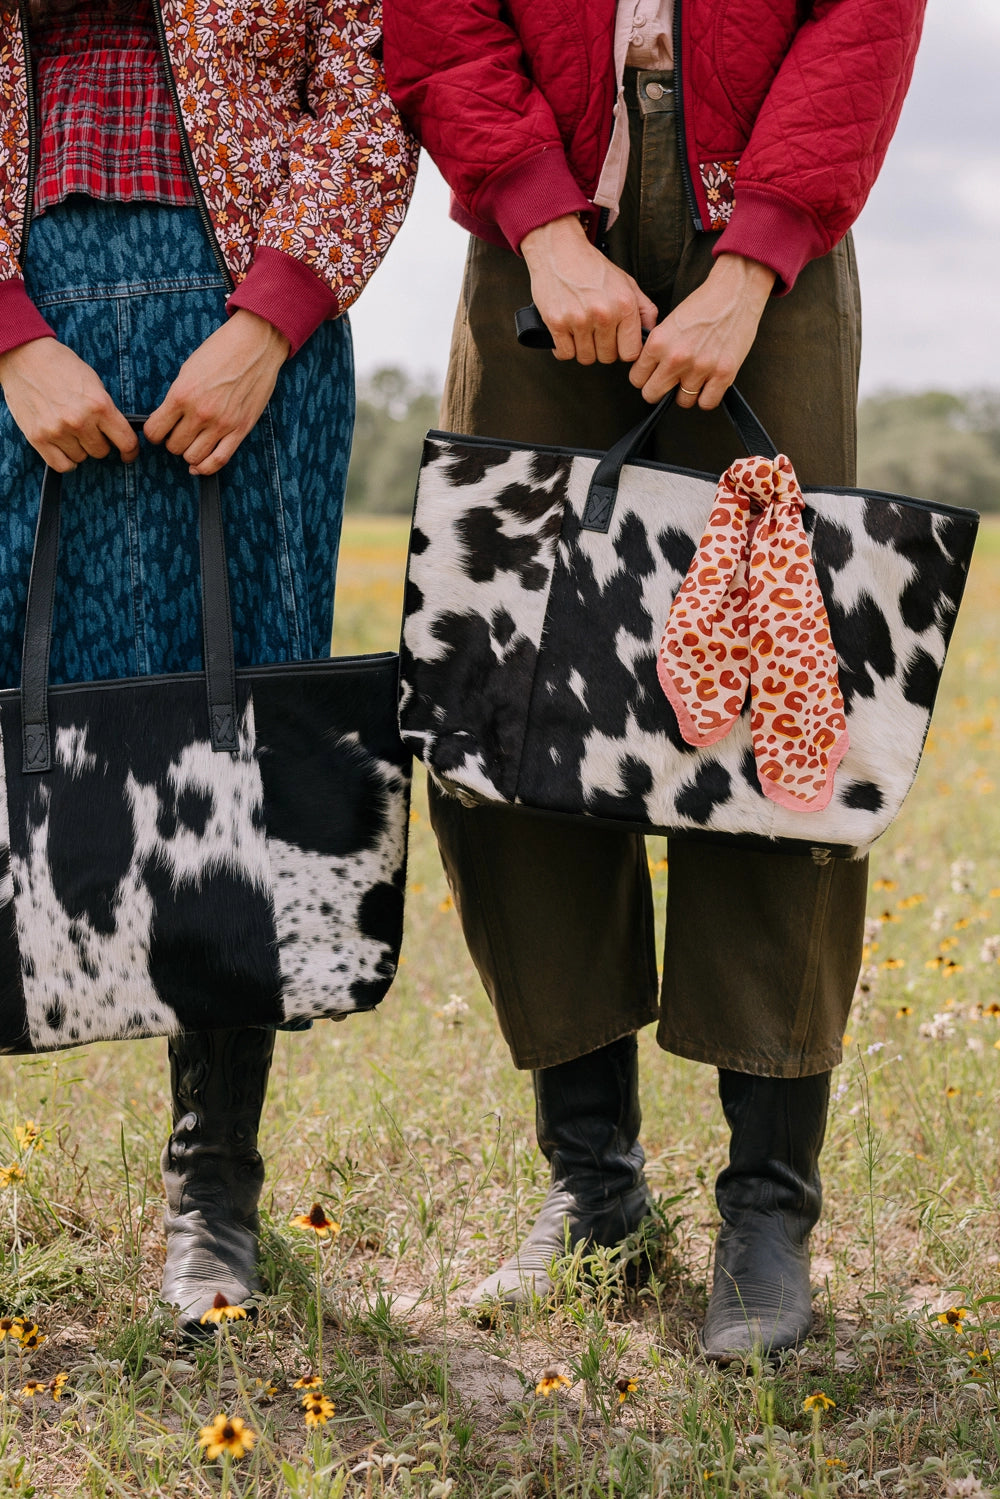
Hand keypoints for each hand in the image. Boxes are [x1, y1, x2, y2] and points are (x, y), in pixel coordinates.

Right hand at [0, 338, 138, 471]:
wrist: (25, 356)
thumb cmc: (61, 366)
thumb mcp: (93, 383)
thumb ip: (106, 409)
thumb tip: (117, 433)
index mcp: (99, 405)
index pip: (126, 441)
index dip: (130, 451)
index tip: (128, 454)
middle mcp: (79, 420)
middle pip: (101, 451)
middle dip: (98, 442)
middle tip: (88, 429)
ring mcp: (58, 431)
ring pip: (81, 458)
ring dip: (79, 448)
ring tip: (70, 429)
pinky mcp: (38, 437)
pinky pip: (61, 465)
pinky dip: (65, 460)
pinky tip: (64, 447)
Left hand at [145, 310, 290, 474]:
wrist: (255, 344)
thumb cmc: (220, 351)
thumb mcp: (188, 370)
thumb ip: (177, 397)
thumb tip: (167, 418)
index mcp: (182, 395)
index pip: (155, 431)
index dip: (153, 433)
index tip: (158, 429)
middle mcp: (200, 413)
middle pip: (174, 446)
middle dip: (172, 441)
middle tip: (177, 432)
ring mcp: (221, 424)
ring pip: (193, 457)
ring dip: (188, 453)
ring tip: (192, 441)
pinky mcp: (240, 430)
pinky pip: (218, 460)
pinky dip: (205, 468)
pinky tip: (199, 465)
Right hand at [521, 215, 657, 364]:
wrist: (558, 250)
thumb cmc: (592, 267)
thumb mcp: (626, 283)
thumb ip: (644, 309)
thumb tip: (649, 333)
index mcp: (624, 305)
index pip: (630, 352)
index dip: (623, 350)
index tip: (617, 344)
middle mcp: (604, 313)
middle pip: (607, 357)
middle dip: (602, 349)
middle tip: (596, 334)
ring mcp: (579, 319)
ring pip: (585, 358)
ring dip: (583, 349)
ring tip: (582, 332)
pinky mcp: (557, 322)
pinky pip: (564, 353)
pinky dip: (564, 348)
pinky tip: (567, 334)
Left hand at [628, 253, 775, 407]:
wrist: (735, 292)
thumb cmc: (703, 304)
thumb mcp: (669, 323)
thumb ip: (657, 348)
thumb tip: (649, 371)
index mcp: (658, 342)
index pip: (637, 379)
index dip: (644, 377)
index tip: (653, 374)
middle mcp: (676, 358)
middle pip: (653, 395)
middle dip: (659, 390)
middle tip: (669, 382)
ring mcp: (700, 368)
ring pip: (682, 402)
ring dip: (686, 392)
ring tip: (694, 377)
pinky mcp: (723, 374)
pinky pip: (706, 403)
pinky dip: (706, 397)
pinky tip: (708, 384)